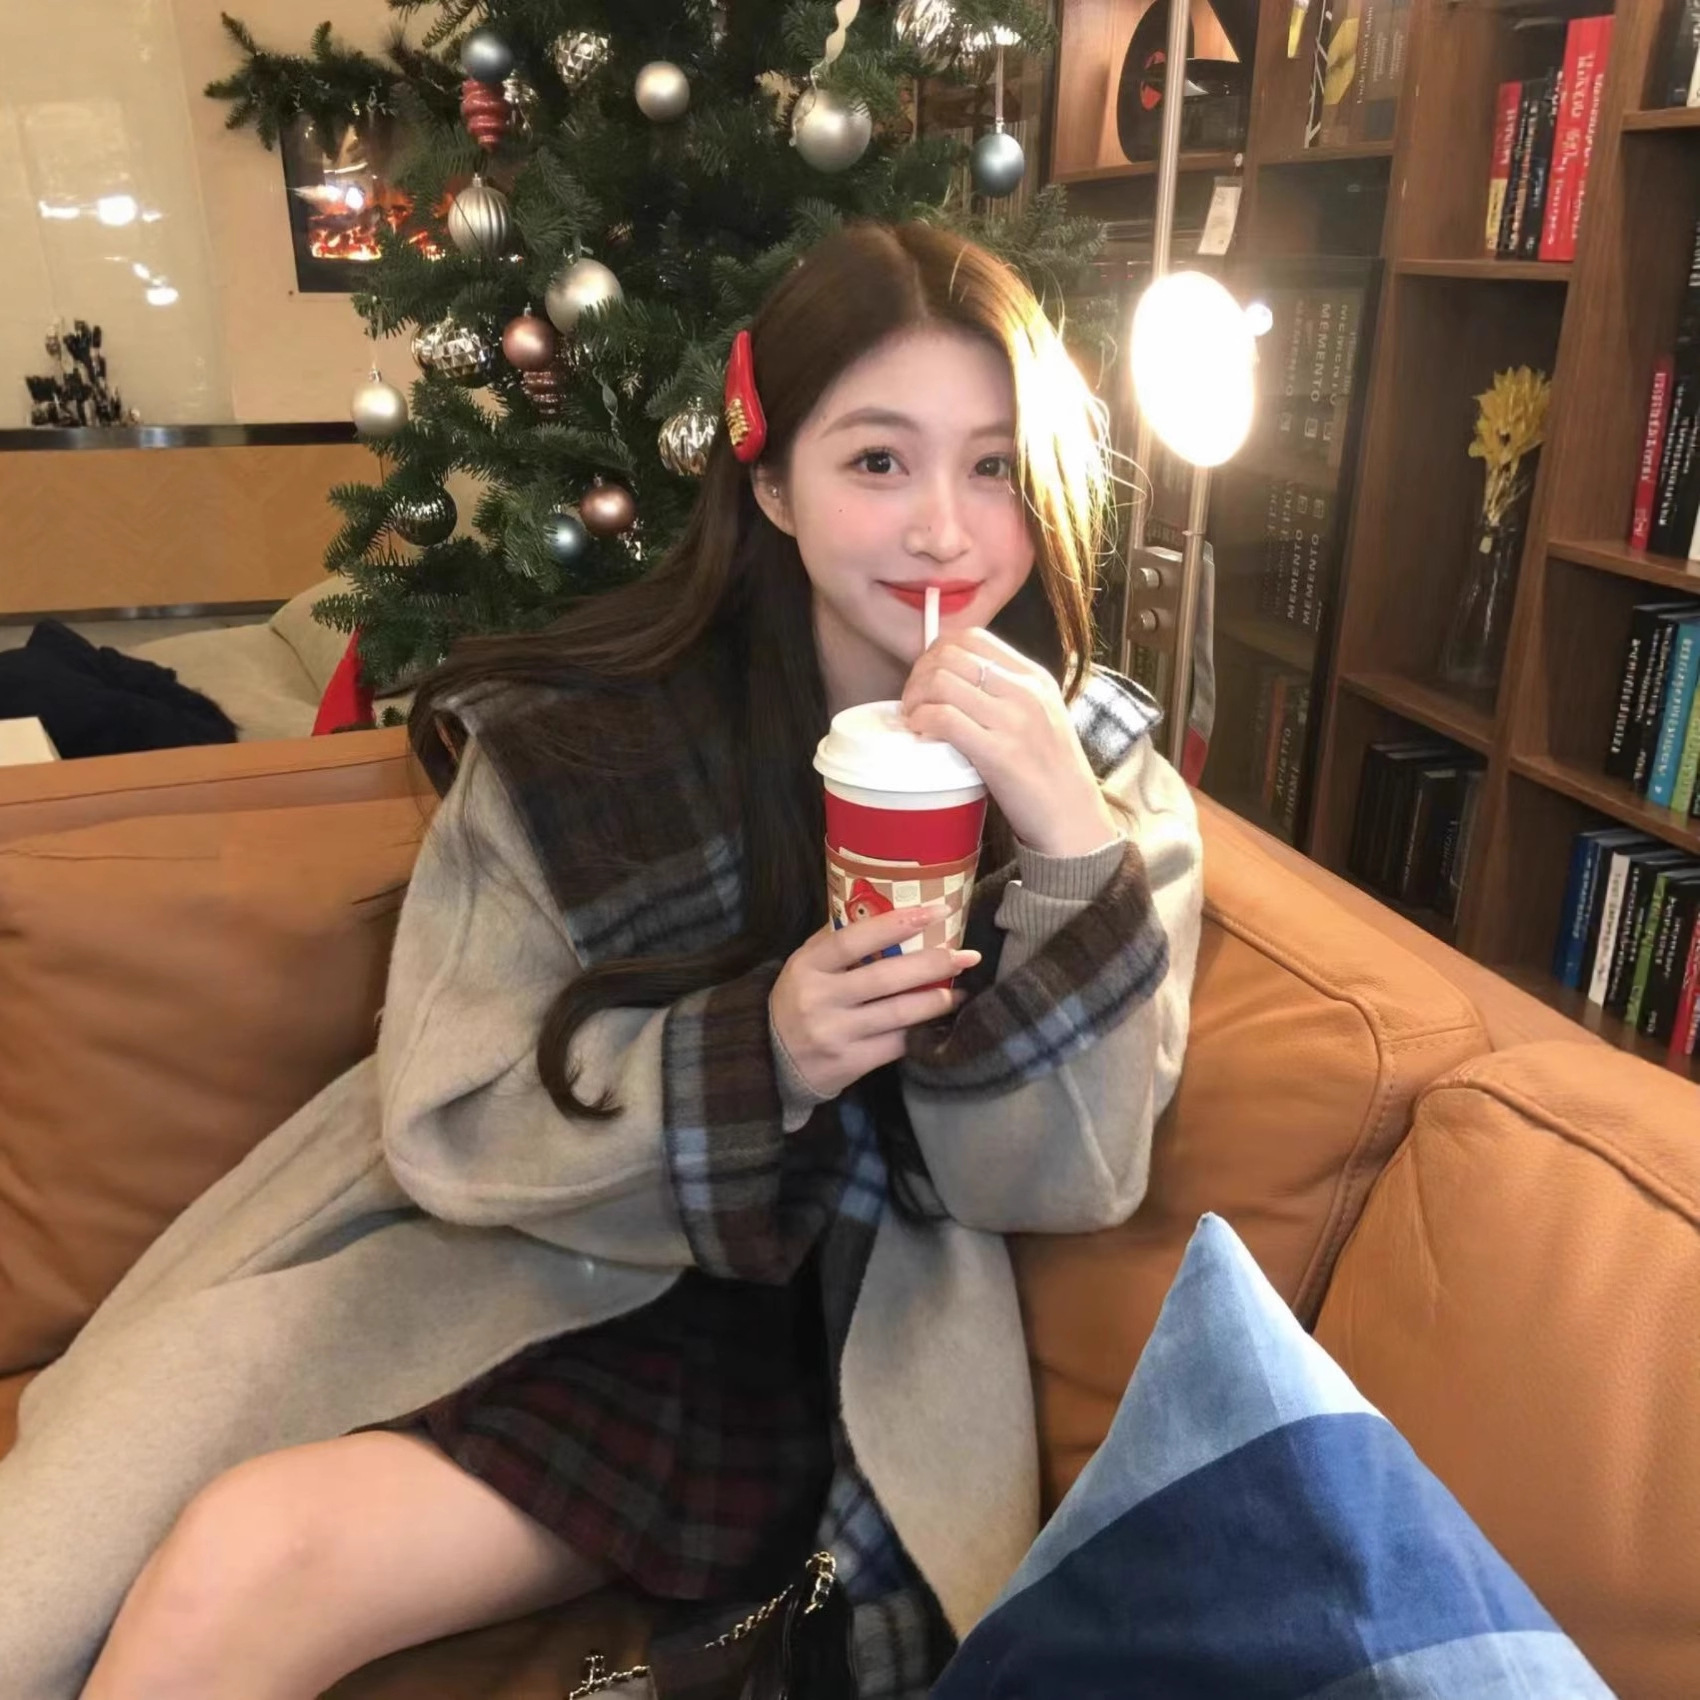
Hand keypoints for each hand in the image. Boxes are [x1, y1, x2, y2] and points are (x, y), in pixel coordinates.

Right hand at [771, 906, 980, 1101]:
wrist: (772, 1062)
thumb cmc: (798, 1000)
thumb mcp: (804, 965)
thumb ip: (837, 940)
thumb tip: (887, 908)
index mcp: (808, 966)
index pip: (854, 940)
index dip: (898, 924)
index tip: (937, 911)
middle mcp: (820, 999)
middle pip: (885, 977)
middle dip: (932, 964)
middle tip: (968, 956)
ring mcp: (835, 1034)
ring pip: (898, 1014)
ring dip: (937, 1000)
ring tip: (962, 990)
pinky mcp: (850, 1064)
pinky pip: (896, 1044)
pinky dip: (922, 1031)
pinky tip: (938, 1021)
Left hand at [901, 629, 1119, 858]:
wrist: (1073, 816)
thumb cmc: (1050, 772)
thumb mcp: (1039, 715)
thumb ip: (1006, 693)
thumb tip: (954, 682)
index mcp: (1034, 677)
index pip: (972, 637)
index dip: (936, 652)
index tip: (926, 679)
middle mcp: (1025, 691)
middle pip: (951, 655)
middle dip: (919, 675)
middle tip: (912, 703)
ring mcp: (1014, 720)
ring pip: (942, 682)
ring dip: (915, 699)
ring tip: (914, 720)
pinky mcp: (1000, 752)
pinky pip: (945, 718)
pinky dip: (922, 721)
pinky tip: (920, 734)